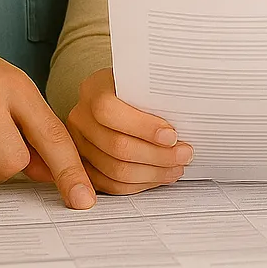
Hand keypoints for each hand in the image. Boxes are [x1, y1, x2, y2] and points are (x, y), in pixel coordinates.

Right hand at [67, 68, 192, 194]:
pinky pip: (111, 185)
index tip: (172, 136)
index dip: (142, 127)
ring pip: (115, 170)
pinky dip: (139, 184)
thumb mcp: (147, 82)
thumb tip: (186, 118)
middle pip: (116, 146)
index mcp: (94, 89)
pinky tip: (158, 176)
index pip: (108, 110)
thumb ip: (158, 96)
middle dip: (157, 155)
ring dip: (152, 173)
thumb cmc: (140, 88)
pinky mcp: (85, 166)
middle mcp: (81, 117)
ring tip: (176, 167)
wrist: (122, 95)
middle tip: (184, 154)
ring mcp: (80, 144)